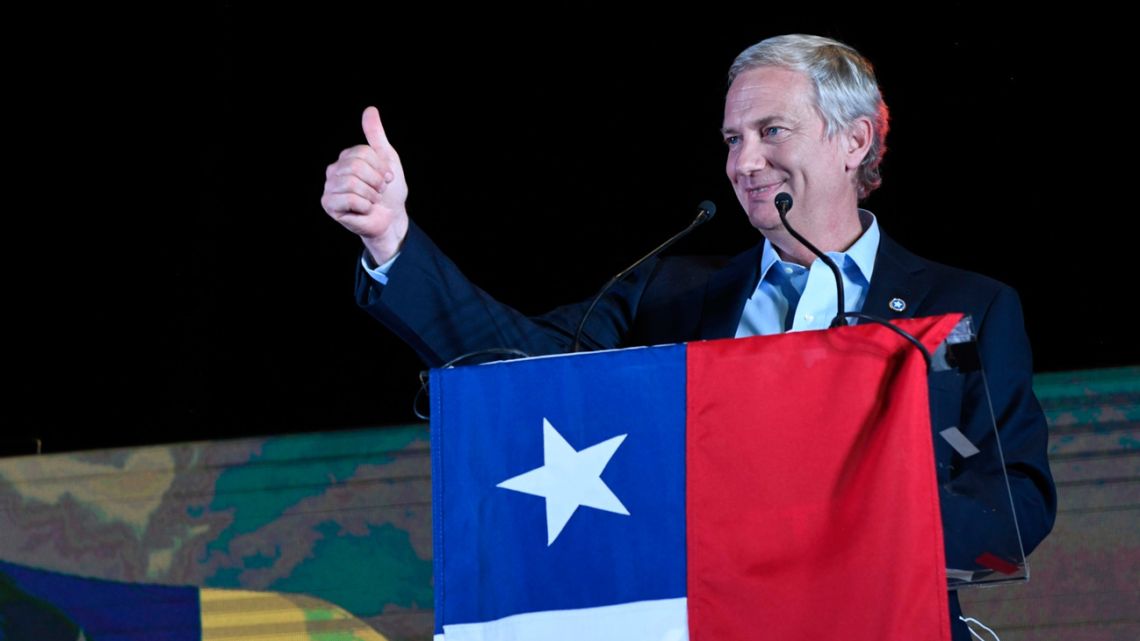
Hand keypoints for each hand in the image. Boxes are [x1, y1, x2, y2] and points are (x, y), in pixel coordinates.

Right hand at [321, 106, 408, 262]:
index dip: (380, 167)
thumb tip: (370, 109)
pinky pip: (350, 199)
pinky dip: (364, 206)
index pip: (362, 152)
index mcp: (345, 158)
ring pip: (352, 183)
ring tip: (372, 200)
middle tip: (379, 191)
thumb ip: (376, 135)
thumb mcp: (387, 158)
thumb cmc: (389, 191)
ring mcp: (329, 188)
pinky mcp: (329, 205)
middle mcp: (333, 171)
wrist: (391, 218)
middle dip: (376, 181)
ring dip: (371, 194)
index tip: (387, 177)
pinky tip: (364, 210)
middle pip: (356, 166)